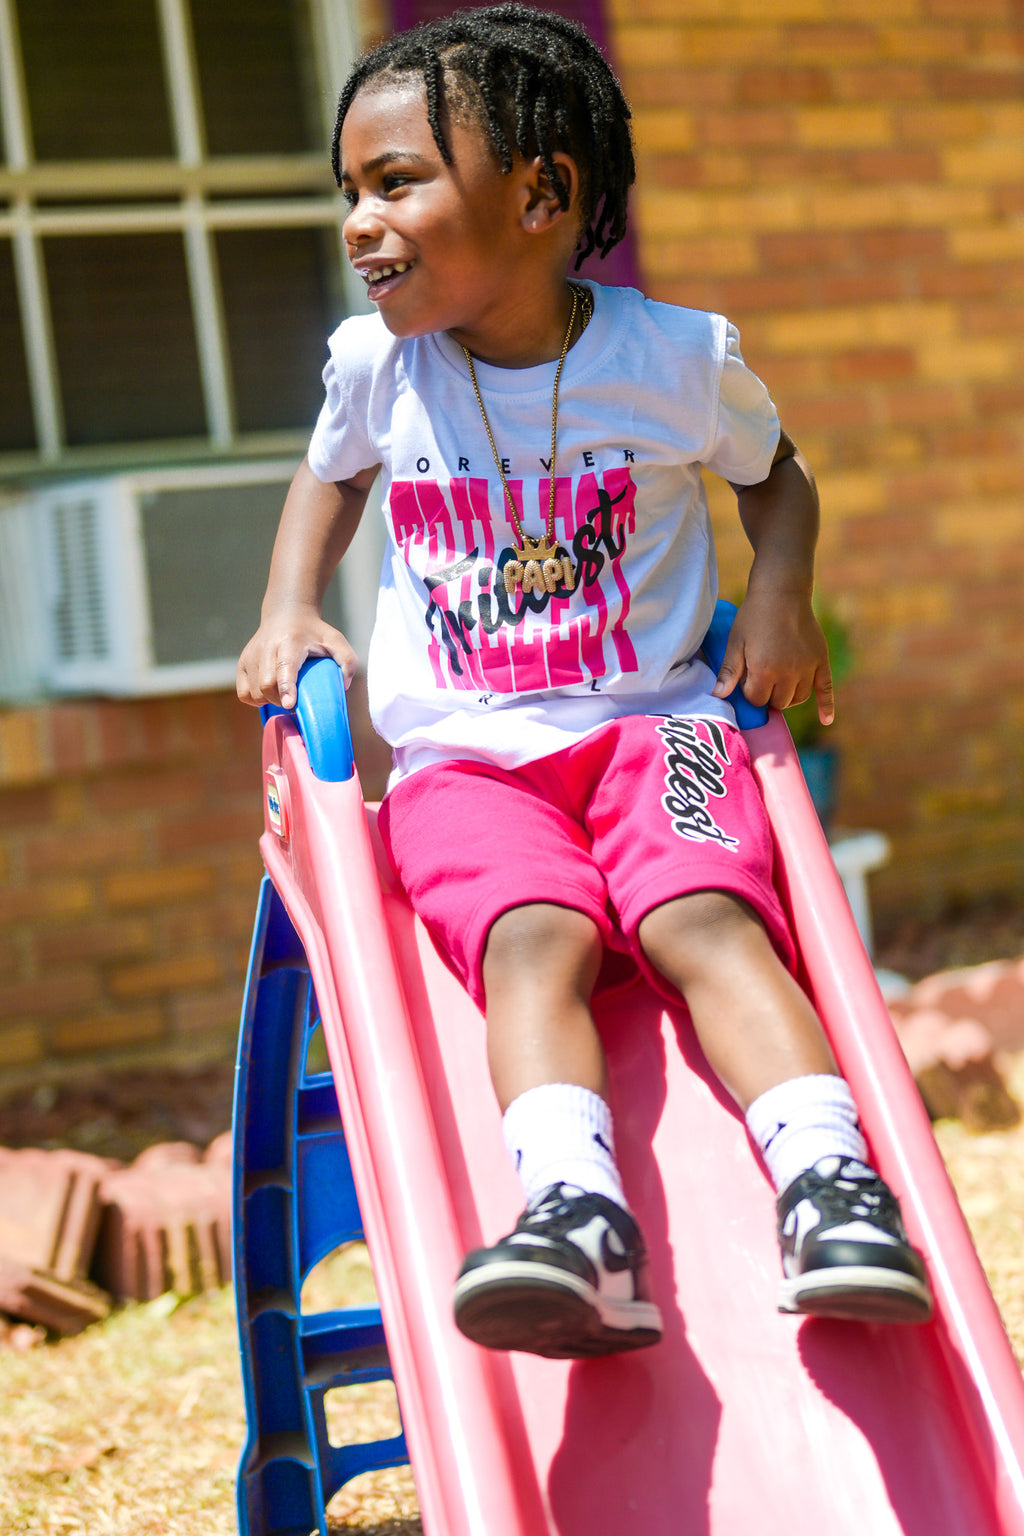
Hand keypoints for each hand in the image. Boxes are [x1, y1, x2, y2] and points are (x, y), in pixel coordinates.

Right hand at [236, 606, 356, 710]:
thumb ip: (348, 661)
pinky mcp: (242, 663)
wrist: (285, 615)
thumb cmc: (313, 633)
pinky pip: (244, 693)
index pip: (285, 667)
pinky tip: (268, 693)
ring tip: (282, 694)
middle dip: (281, 700)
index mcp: (290, 642)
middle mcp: (267, 647)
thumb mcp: (335, 640)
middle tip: (294, 700)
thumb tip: (344, 685)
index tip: (290, 704)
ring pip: (255, 692)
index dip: (286, 687)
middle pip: (267, 684)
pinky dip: (255, 699)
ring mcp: (251, 655)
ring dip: (269, 701)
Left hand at [711, 590, 833, 725]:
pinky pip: (826, 689)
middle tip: (762, 679)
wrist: (782, 592)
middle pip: (778, 702)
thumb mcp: (736, 642)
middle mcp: (789, 673)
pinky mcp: (821, 661)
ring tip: (779, 685)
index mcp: (765, 670)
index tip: (747, 679)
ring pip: (798, 698)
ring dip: (787, 697)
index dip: (749, 692)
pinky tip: (826, 720)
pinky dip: (826, 706)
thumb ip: (729, 671)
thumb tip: (718, 695)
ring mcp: (807, 668)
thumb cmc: (754, 616)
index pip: (757, 700)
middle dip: (767, 695)